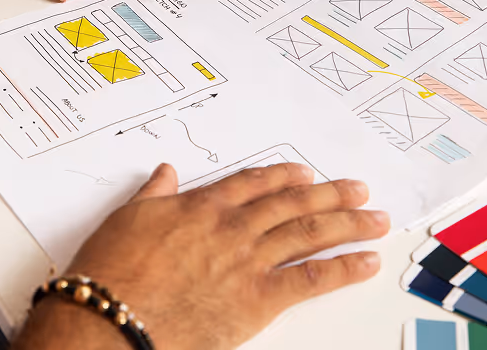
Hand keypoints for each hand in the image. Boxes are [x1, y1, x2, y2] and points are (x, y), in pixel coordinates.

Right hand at [62, 163, 388, 349]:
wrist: (112, 315)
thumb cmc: (115, 267)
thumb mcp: (129, 217)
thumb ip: (155, 193)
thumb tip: (165, 172)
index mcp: (204, 205)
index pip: (254, 183)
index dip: (284, 176)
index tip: (306, 173)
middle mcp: (234, 226)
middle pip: (292, 204)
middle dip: (330, 196)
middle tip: (359, 189)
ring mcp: (248, 260)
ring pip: (308, 233)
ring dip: (346, 223)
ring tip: (374, 218)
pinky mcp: (257, 299)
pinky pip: (310, 279)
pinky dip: (342, 269)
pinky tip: (365, 261)